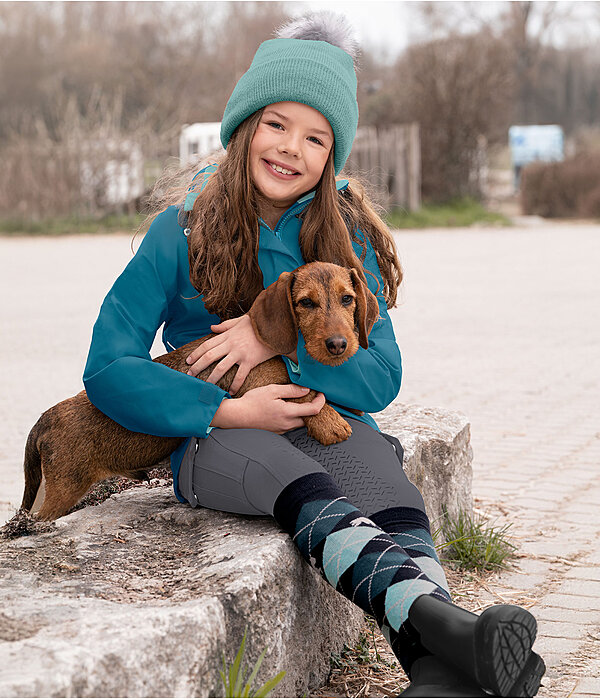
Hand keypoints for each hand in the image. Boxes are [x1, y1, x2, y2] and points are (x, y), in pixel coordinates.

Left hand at [186, 315, 277, 394]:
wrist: (275, 325)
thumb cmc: (258, 323)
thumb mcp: (240, 320)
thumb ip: (225, 325)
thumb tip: (211, 327)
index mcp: (227, 336)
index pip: (207, 345)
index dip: (196, 354)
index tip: (188, 361)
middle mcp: (231, 345)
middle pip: (209, 357)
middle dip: (197, 367)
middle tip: (189, 376)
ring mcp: (240, 353)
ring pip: (220, 368)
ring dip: (211, 379)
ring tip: (205, 388)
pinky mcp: (250, 361)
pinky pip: (240, 375)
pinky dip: (235, 385)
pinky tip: (230, 392)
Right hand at [211, 384, 325, 432]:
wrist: (237, 416)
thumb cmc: (252, 402)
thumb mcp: (272, 390)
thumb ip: (291, 390)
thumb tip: (306, 390)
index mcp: (287, 413)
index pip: (313, 410)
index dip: (321, 401)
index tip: (320, 394)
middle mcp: (287, 424)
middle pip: (309, 419)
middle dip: (314, 408)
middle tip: (313, 397)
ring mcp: (282, 429)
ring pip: (300, 423)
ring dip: (304, 413)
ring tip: (300, 401)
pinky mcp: (277, 431)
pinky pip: (291, 425)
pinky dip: (295, 417)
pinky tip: (289, 409)